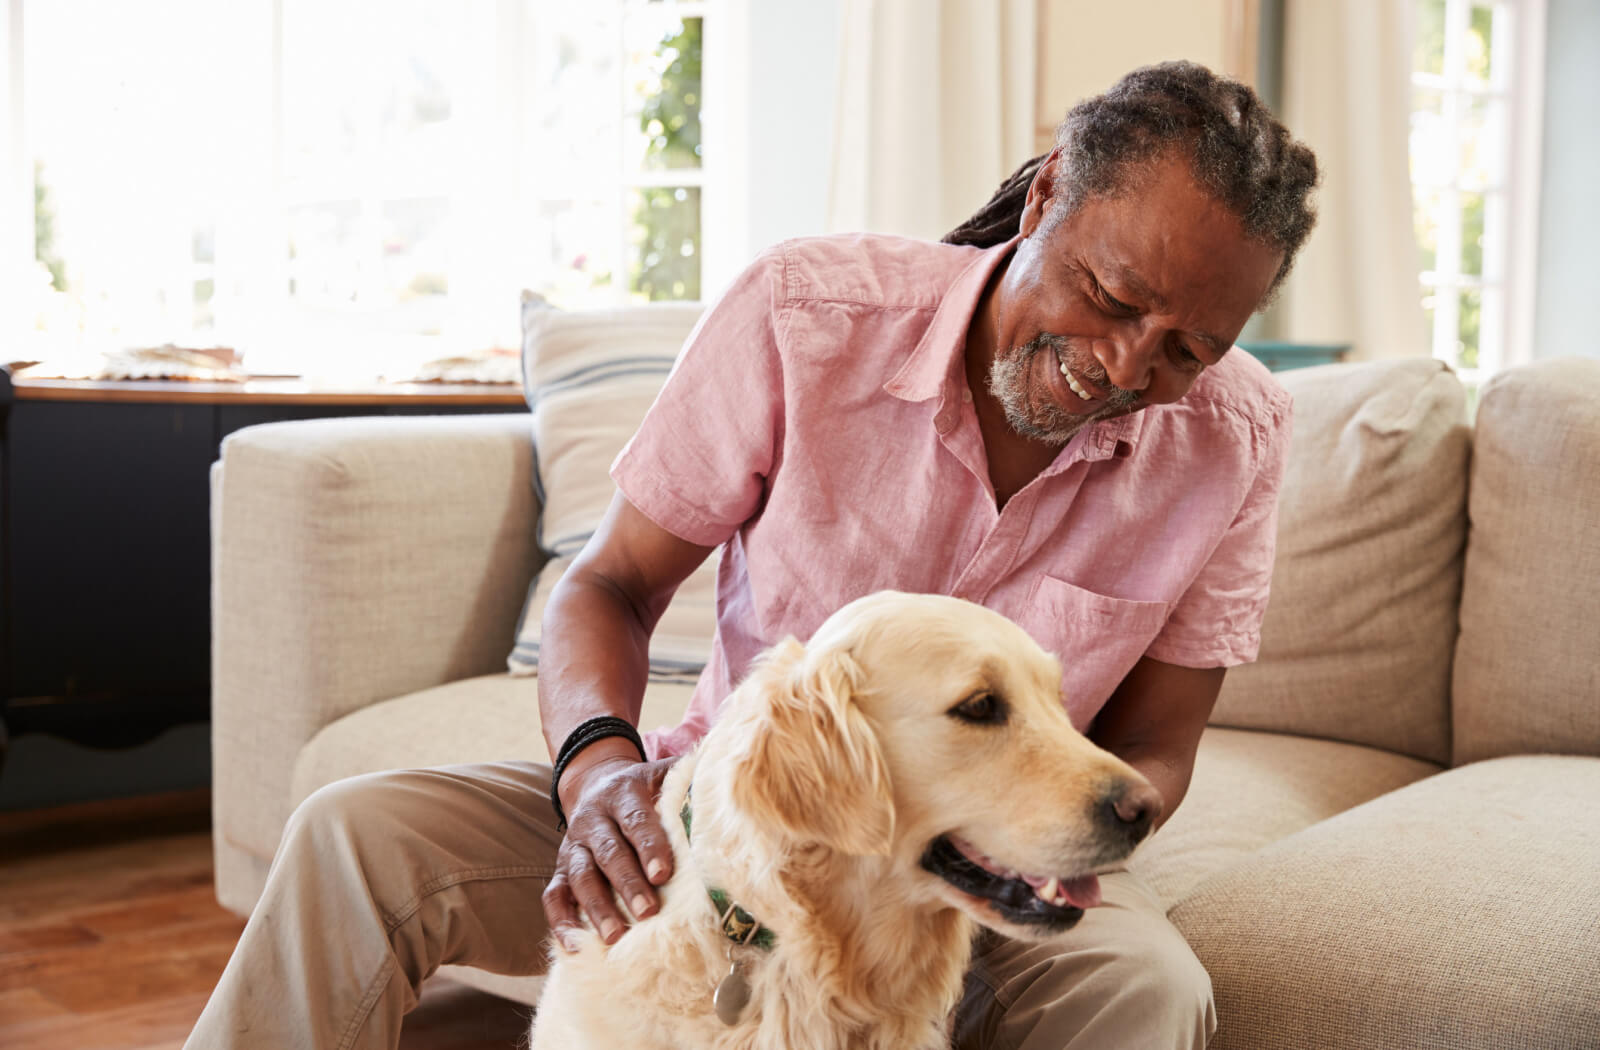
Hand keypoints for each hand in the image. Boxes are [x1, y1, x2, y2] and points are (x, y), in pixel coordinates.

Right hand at [543, 753, 678, 950]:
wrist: (595, 783)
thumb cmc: (644, 788)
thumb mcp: (662, 774)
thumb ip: (686, 782)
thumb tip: (722, 789)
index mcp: (622, 794)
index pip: (635, 820)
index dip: (650, 846)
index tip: (664, 873)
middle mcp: (593, 819)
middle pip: (608, 852)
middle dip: (628, 883)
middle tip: (648, 912)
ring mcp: (573, 846)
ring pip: (580, 876)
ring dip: (597, 907)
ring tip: (615, 936)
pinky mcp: (559, 869)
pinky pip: (553, 895)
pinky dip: (561, 920)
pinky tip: (574, 944)